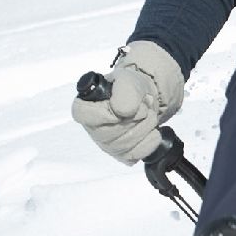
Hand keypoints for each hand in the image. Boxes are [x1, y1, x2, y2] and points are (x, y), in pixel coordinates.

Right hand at [71, 40, 184, 164]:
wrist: (145, 99)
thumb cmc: (130, 88)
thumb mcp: (127, 80)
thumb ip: (124, 92)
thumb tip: (123, 111)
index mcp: (84, 108)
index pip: (84, 116)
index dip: (107, 113)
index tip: (123, 107)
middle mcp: (93, 130)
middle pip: (111, 132)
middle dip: (136, 116)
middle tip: (143, 105)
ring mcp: (107, 145)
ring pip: (127, 143)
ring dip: (146, 125)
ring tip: (148, 113)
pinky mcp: (123, 155)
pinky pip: (138, 153)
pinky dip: (150, 139)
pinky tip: (151, 129)